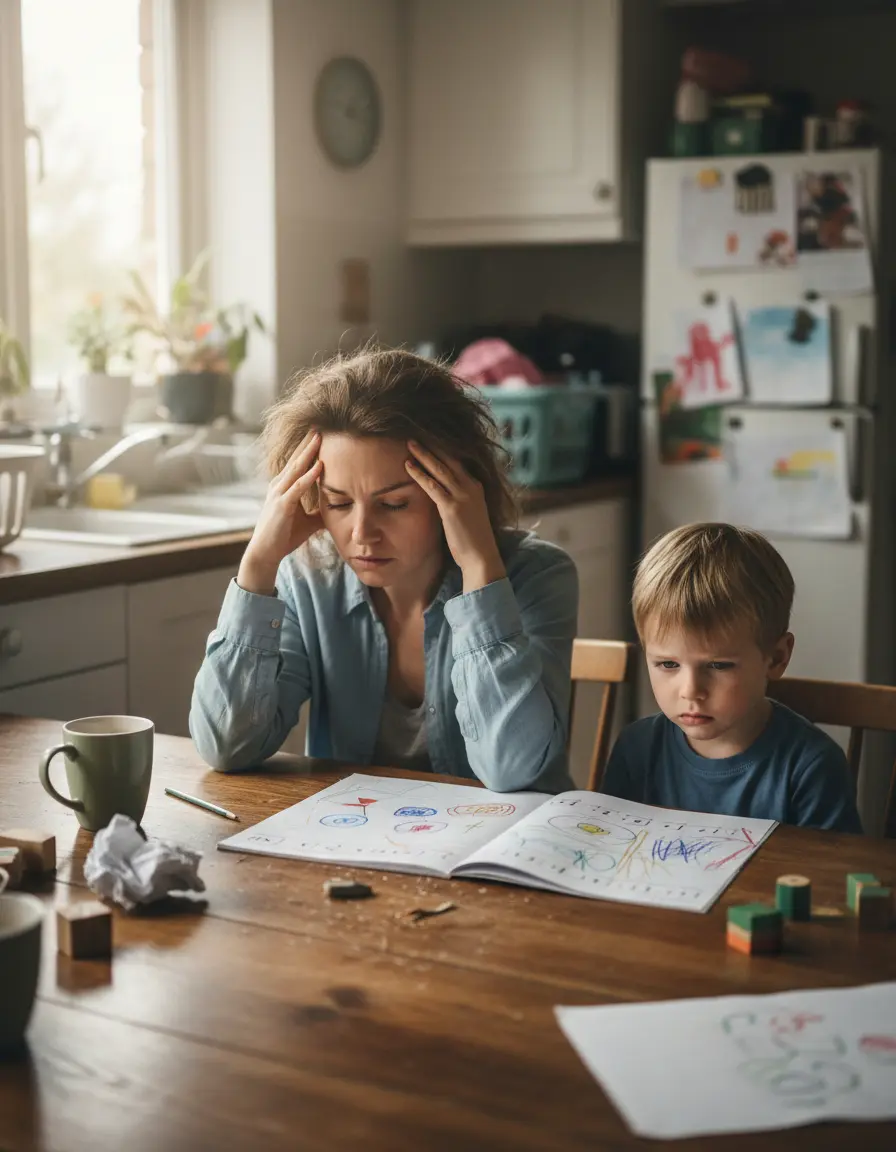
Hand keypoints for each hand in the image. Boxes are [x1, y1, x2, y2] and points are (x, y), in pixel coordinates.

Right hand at [238, 431, 322, 594]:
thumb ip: (320, 512)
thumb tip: (340, 510)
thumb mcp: (308, 522)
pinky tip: (320, 466)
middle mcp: (279, 485)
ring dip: (309, 452)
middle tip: (321, 425)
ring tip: (320, 436)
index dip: (309, 448)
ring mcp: (279, 494)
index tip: (321, 434)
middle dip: (308, 442)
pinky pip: (298, 487)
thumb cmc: (284, 536)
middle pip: (296, 458)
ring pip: (296, 468)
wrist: (266, 553)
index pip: (298, 462)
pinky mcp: (282, 505)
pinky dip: (309, 476)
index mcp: (283, 486)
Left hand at [406, 441, 505, 592]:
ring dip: (423, 454)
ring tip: (409, 443)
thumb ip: (456, 500)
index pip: (457, 460)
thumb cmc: (472, 540)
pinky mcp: (452, 508)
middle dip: (432, 444)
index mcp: (475, 486)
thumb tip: (441, 494)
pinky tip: (407, 465)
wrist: (482, 557)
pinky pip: (433, 486)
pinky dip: (419, 474)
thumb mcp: (468, 513)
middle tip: (416, 433)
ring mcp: (462, 496)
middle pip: (449, 458)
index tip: (428, 438)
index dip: (442, 449)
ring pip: (440, 468)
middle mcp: (471, 487)